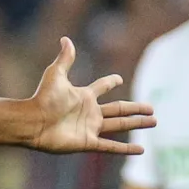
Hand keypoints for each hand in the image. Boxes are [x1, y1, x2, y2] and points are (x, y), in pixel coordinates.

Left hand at [26, 38, 153, 155]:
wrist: (33, 122)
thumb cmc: (43, 98)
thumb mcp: (56, 74)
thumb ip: (65, 58)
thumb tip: (66, 38)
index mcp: (84, 96)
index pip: (102, 87)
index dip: (110, 82)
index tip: (118, 79)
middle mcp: (89, 112)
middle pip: (118, 109)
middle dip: (135, 108)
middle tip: (152, 108)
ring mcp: (90, 128)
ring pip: (120, 125)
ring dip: (137, 124)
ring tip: (154, 121)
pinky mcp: (87, 142)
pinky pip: (111, 147)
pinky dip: (126, 149)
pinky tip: (141, 150)